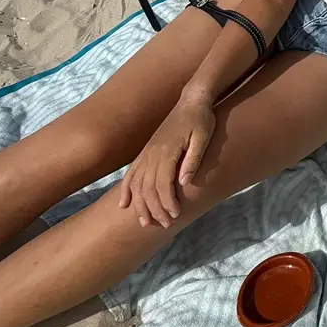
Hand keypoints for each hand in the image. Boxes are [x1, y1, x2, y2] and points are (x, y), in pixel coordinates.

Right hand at [119, 92, 215, 228]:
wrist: (191, 101)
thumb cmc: (201, 119)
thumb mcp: (203, 137)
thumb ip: (193, 159)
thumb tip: (184, 183)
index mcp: (167, 151)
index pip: (162, 184)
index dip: (167, 202)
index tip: (175, 216)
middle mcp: (152, 153)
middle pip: (147, 188)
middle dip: (155, 209)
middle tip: (165, 225)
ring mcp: (147, 152)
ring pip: (137, 184)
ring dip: (140, 205)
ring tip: (145, 222)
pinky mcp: (146, 151)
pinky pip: (131, 173)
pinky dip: (125, 190)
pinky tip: (123, 204)